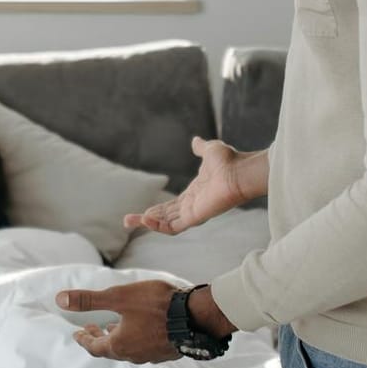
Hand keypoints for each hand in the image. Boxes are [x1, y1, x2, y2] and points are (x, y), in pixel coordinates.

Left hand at [55, 280, 180, 364]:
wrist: (196, 317)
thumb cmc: (156, 306)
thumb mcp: (117, 297)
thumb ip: (89, 300)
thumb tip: (59, 300)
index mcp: (120, 345)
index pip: (95, 347)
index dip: (84, 339)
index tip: (77, 334)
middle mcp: (134, 355)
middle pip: (110, 350)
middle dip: (98, 338)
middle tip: (90, 329)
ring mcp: (152, 354)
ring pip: (128, 349)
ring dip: (116, 339)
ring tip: (112, 327)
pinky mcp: (166, 350)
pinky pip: (143, 347)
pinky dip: (134, 338)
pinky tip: (139, 328)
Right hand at [124, 137, 265, 234]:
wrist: (241, 170)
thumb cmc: (230, 161)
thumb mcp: (209, 151)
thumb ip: (200, 148)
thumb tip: (195, 141)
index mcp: (193, 194)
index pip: (170, 206)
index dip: (155, 210)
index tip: (141, 212)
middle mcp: (192, 206)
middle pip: (164, 217)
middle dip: (145, 219)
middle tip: (126, 220)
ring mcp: (193, 213)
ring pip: (165, 224)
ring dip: (147, 223)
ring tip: (128, 221)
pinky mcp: (195, 217)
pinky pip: (173, 227)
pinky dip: (158, 226)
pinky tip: (144, 220)